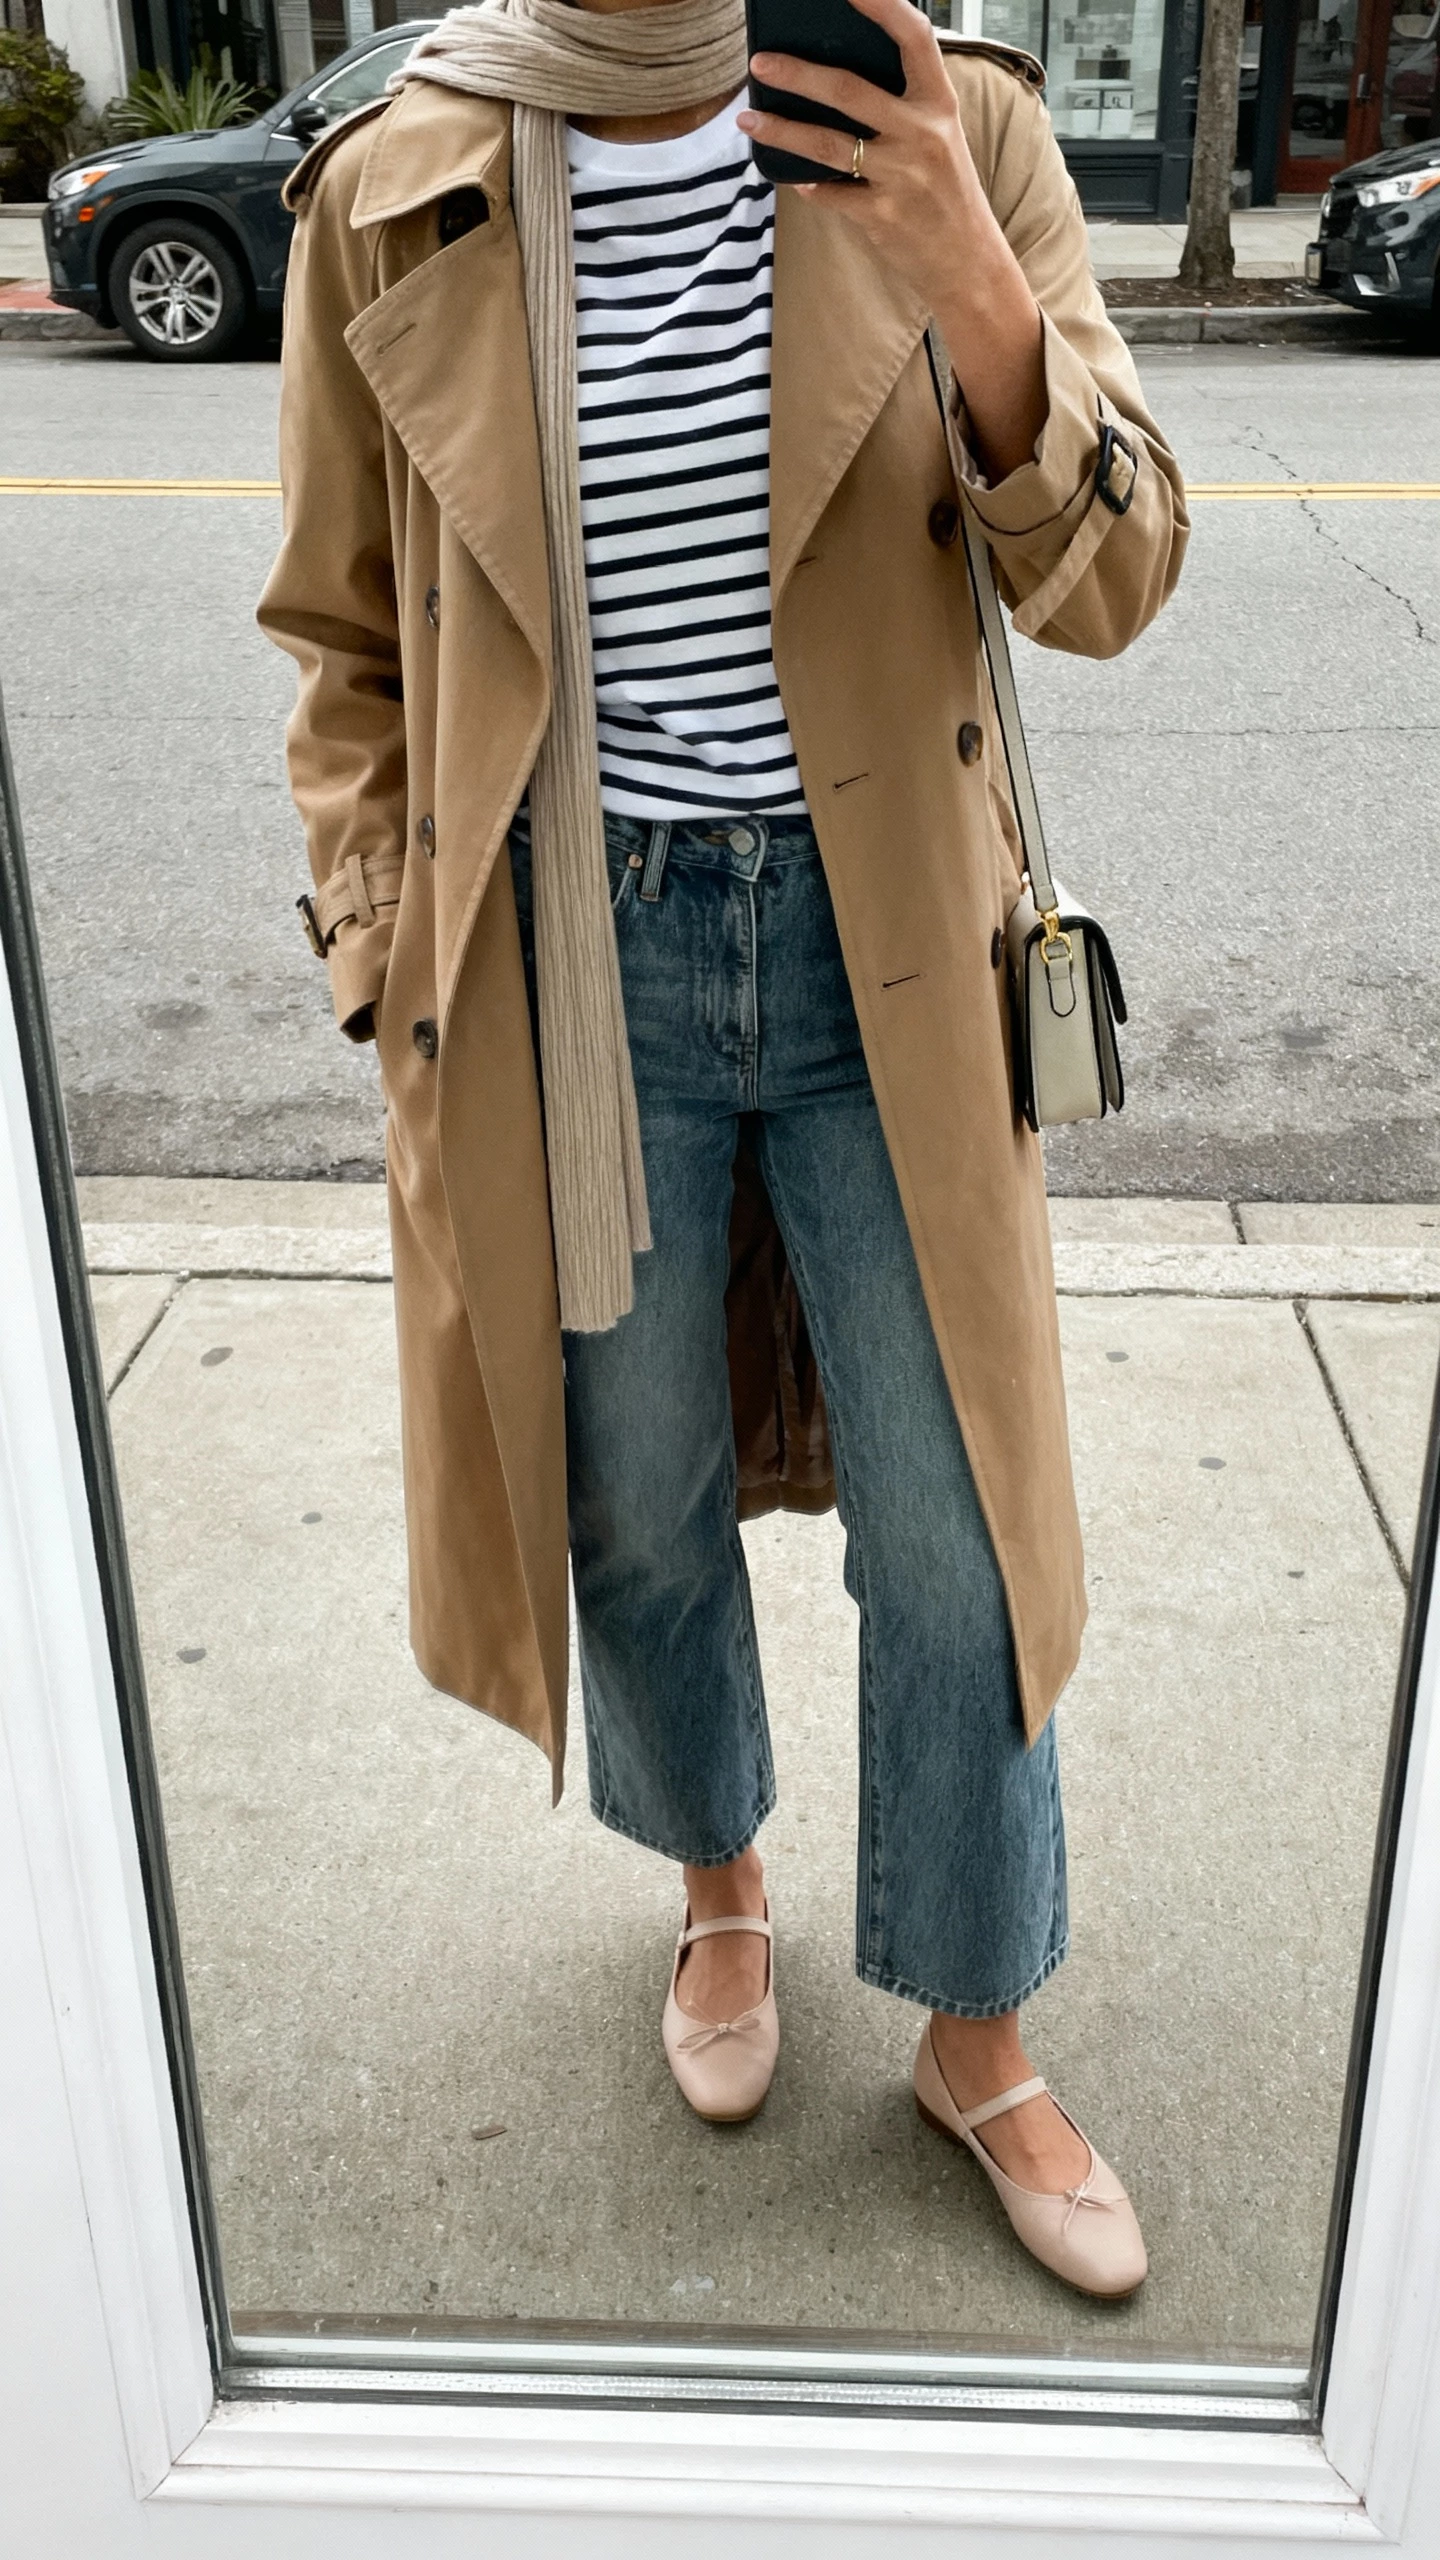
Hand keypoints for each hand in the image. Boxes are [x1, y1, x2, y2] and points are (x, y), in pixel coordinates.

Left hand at [738, 0, 1046, 478]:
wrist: (968, 263)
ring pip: (827, 145)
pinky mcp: (881, 216)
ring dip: (781, 128)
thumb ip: (900, 105)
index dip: (881, 5)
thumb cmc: (945, 192)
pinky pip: (828, 192)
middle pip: (849, 90)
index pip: (913, 37)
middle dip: (797, 73)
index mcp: (940, 104)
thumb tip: (834, 79)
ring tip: (749, 116)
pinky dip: (806, 183)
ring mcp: (901, 177)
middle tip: (761, 61)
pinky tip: (789, 174)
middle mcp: (923, 135)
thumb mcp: (938, 138)